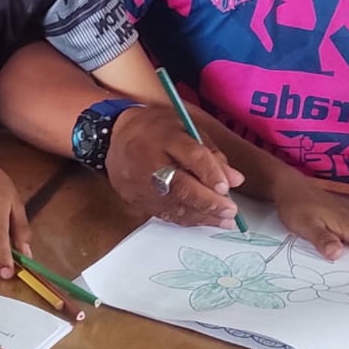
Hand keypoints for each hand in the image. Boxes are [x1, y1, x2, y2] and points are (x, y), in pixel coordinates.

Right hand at [104, 106, 244, 226]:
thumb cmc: (155, 131)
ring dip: (202, 216)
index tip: (227, 186)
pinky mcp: (137, 200)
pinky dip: (188, 219)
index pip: (191, 155)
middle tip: (230, 211)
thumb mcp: (185, 128)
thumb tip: (234, 180)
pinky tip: (205, 220)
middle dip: (209, 202)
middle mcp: (150, 162)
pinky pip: (165, 214)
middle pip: (181, 186)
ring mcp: (141, 185)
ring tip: (224, 220)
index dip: (210, 172)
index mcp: (163, 136)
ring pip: (175, 206)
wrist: (114, 139)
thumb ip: (210, 153)